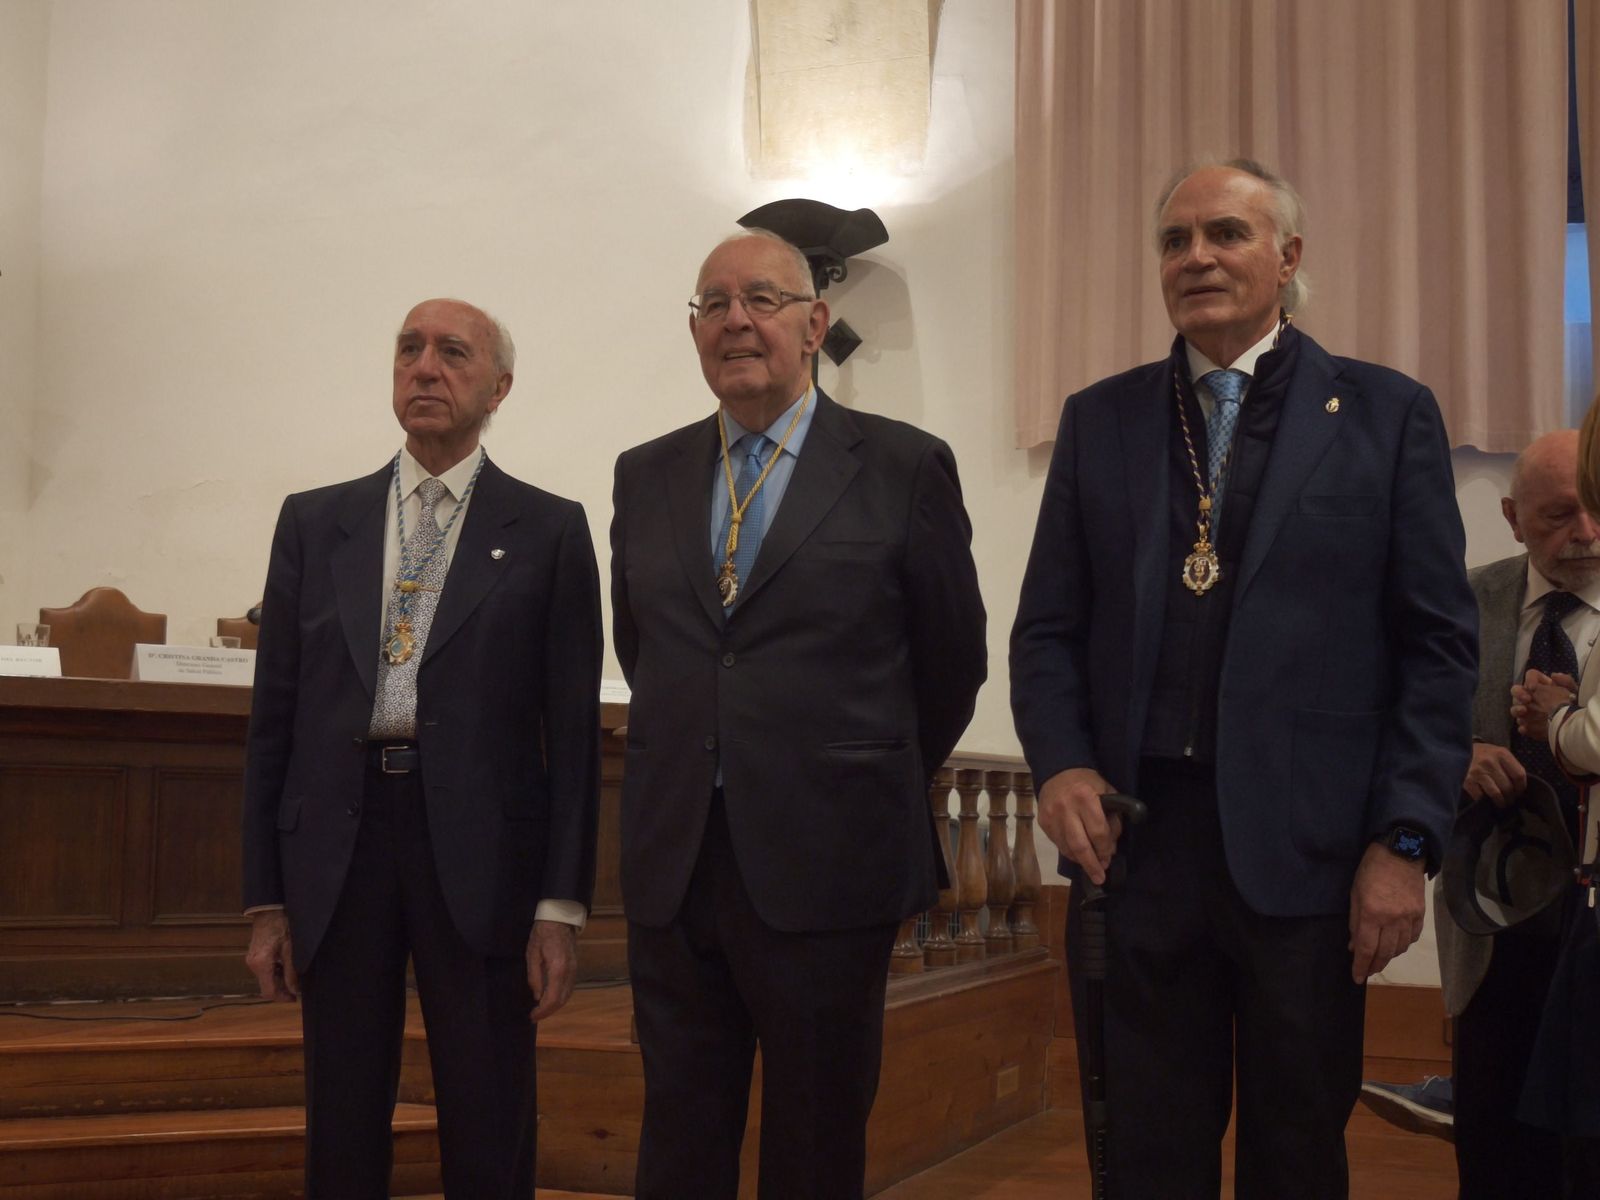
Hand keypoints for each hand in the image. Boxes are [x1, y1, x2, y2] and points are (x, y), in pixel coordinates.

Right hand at [244, 910, 298, 1000]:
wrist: (269, 909)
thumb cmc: (281, 926)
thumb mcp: (290, 949)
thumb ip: (291, 971)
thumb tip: (294, 990)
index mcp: (260, 964)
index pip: (269, 992)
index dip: (282, 998)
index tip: (295, 998)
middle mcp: (253, 965)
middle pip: (267, 986)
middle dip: (282, 989)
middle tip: (298, 986)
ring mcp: (252, 960)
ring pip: (266, 978)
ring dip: (279, 980)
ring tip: (294, 973)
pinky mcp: (254, 956)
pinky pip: (264, 970)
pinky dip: (275, 972)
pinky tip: (286, 964)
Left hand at [526, 919, 577, 1021]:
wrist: (559, 918)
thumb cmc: (542, 933)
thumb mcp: (532, 954)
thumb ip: (535, 977)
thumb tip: (537, 996)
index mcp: (558, 969)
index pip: (552, 998)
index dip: (542, 1011)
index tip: (532, 1016)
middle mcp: (569, 973)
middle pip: (562, 1000)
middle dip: (548, 1012)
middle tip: (534, 1016)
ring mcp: (574, 970)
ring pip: (567, 995)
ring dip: (554, 1006)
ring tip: (541, 1010)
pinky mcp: (575, 967)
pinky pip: (569, 988)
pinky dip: (560, 997)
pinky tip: (550, 998)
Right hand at [1037, 767, 1121, 885]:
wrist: (1057, 771)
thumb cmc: (1087, 783)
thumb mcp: (1107, 793)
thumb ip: (1112, 818)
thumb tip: (1110, 846)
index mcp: (1085, 798)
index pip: (1098, 832)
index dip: (1105, 849)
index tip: (1109, 858)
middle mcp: (1066, 808)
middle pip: (1080, 845)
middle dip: (1091, 864)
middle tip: (1099, 877)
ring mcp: (1052, 816)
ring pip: (1067, 848)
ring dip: (1080, 860)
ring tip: (1090, 866)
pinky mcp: (1043, 822)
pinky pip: (1058, 844)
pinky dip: (1069, 852)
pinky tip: (1077, 854)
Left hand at [1348, 842, 1425, 983]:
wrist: (1401, 852)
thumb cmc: (1370, 870)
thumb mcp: (1355, 893)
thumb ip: (1355, 922)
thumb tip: (1354, 946)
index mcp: (1372, 914)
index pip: (1366, 949)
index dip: (1361, 966)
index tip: (1357, 978)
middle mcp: (1392, 920)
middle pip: (1385, 953)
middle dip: (1375, 965)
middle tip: (1368, 971)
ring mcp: (1409, 918)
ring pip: (1400, 948)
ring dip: (1389, 957)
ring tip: (1380, 959)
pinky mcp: (1421, 914)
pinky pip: (1412, 937)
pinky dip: (1404, 945)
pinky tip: (1396, 946)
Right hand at [1462, 742, 1526, 808]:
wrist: (1456, 751)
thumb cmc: (1480, 754)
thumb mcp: (1496, 753)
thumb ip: (1508, 765)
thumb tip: (1519, 786)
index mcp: (1501, 753)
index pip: (1519, 775)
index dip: (1521, 787)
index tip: (1518, 792)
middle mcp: (1490, 762)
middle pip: (1508, 787)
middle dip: (1510, 797)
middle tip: (1509, 800)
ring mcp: (1478, 771)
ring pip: (1497, 794)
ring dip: (1500, 802)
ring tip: (1500, 803)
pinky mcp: (1467, 780)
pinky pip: (1481, 796)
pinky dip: (1484, 800)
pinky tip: (1485, 799)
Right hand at [1511, 669, 1577, 740]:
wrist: (1572, 726)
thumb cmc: (1571, 705)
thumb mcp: (1573, 691)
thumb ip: (1565, 680)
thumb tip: (1553, 676)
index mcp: (1540, 687)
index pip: (1531, 675)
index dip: (1529, 679)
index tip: (1532, 687)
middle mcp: (1530, 698)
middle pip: (1516, 691)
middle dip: (1518, 693)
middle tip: (1527, 699)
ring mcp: (1527, 713)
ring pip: (1515, 709)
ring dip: (1517, 709)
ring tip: (1524, 711)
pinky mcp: (1528, 727)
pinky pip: (1521, 726)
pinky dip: (1523, 727)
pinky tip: (1525, 727)